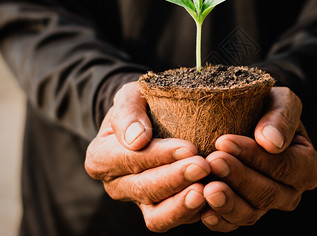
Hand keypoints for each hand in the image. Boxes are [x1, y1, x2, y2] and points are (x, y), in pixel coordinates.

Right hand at [85, 82, 210, 231]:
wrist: (151, 119)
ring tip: (206, 192)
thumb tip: (137, 140)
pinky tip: (215, 201)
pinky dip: (197, 213)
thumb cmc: (140, 105)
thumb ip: (127, 112)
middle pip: (144, 189)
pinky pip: (177, 220)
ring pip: (157, 216)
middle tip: (203, 166)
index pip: (128, 160)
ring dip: (182, 206)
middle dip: (175, 179)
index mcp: (100, 158)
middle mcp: (116, 185)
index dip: (158, 156)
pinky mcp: (162, 210)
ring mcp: (139, 202)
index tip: (188, 147)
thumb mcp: (129, 96)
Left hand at [200, 87, 316, 231]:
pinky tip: (203, 211)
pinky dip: (219, 220)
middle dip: (238, 177)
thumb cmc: (267, 106)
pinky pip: (232, 223)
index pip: (284, 166)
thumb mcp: (281, 101)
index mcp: (306, 166)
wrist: (247, 116)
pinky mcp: (243, 212)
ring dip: (227, 202)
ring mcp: (266, 206)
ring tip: (206, 189)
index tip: (225, 141)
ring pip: (250, 214)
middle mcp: (289, 192)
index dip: (255, 157)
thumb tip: (272, 142)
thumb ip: (282, 117)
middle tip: (213, 161)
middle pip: (267, 194)